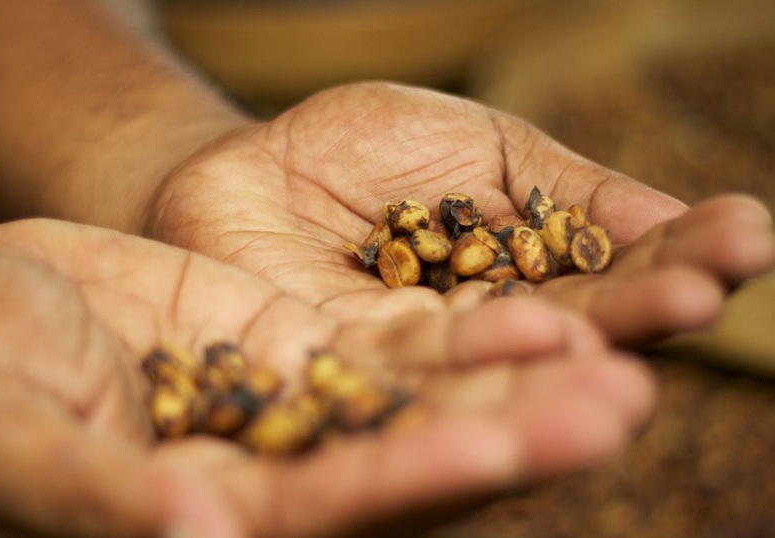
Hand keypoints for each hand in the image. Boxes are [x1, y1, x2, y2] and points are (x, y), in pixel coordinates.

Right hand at [0, 219, 651, 536]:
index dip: (416, 478)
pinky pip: (394, 338)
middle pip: (409, 463)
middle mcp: (272, 475)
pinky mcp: (296, 341)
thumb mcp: (9, 437)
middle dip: (512, 436)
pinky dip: (462, 325)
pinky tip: (537, 305)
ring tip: (613, 355)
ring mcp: (292, 404)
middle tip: (619, 404)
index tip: (505, 446)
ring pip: (421, 397)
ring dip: (514, 377)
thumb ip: (95, 497)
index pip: (331, 514)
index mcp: (209, 521)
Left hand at [145, 83, 774, 346]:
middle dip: (637, 317)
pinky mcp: (347, 380)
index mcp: (521, 283)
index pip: (610, 276)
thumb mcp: (479, 149)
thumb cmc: (358, 155)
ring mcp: (418, 367)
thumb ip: (566, 192)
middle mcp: (480, 339)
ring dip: (569, 371)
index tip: (747, 236)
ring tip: (636, 360)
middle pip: (568, 335)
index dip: (675, 258)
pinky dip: (474, 373)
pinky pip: (414, 377)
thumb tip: (681, 221)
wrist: (244, 171)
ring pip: (501, 374)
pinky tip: (535, 361)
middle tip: (708, 296)